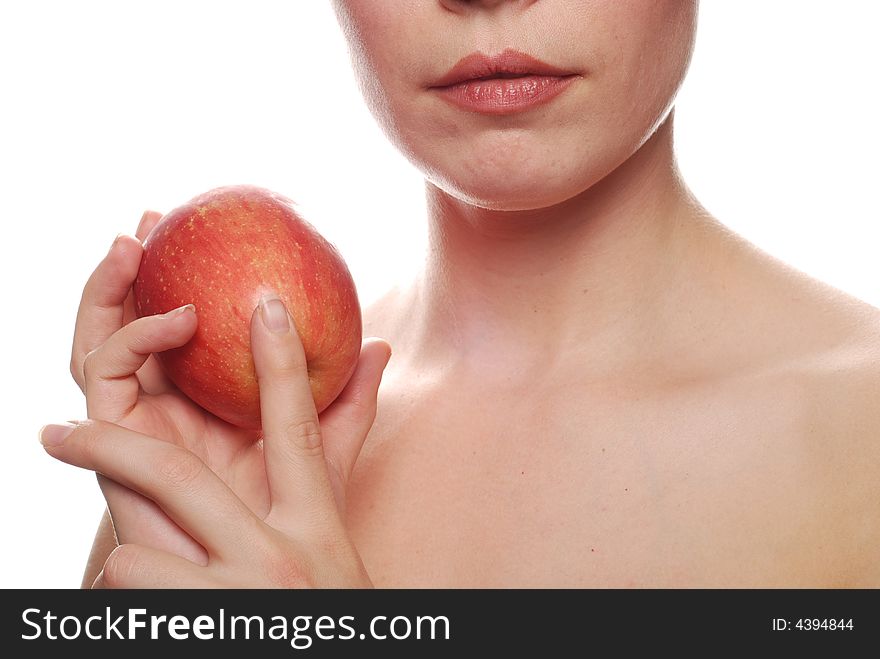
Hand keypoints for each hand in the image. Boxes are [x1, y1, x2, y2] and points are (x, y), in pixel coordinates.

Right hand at [68, 211, 389, 570]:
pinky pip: (104, 379)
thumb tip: (378, 345)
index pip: (179, 330)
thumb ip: (348, 402)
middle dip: (132, 269)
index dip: (180, 278)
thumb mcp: (327, 453)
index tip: (204, 229)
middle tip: (152, 218)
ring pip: (101, 342)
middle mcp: (160, 406)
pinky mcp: (113, 443)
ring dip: (109, 288)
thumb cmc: (293, 518)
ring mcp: (134, 422)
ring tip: (131, 244)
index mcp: (200, 400)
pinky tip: (178, 319)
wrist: (258, 583)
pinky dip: (131, 339)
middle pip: (130, 325)